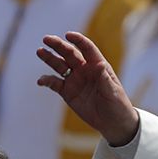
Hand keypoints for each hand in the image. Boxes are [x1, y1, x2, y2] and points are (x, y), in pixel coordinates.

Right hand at [36, 31, 139, 145]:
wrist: (113, 123)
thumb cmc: (117, 104)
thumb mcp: (112, 92)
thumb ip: (104, 79)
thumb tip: (100, 65)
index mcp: (98, 66)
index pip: (87, 48)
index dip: (78, 40)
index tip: (68, 35)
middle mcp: (84, 70)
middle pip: (69, 53)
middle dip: (58, 45)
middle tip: (46, 39)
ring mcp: (75, 80)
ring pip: (59, 65)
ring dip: (49, 58)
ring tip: (40, 52)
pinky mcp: (67, 92)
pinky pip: (54, 83)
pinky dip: (47, 81)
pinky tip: (40, 81)